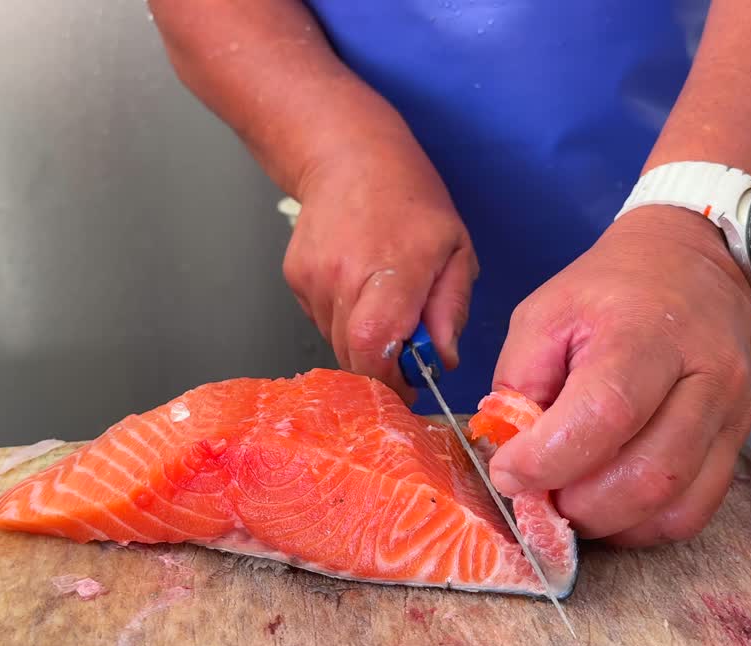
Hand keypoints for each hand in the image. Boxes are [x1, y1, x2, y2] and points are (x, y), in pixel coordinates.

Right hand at [284, 139, 477, 401]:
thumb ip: (452, 308)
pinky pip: (321, 320)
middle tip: (405, 349)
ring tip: (382, 302)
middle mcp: (344, 277)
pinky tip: (356, 285)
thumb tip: (443, 359)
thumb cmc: (409, 199)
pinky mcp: (295, 278)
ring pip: (337, 341)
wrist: (348, 155)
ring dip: (363, 340)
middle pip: (354, 356)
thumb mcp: (455, 247)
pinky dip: (342, 318)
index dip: (391, 381)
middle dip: (382, 367)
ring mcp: (313, 279)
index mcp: (393, 271)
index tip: (410, 387)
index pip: (375, 348)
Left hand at [488, 205, 750, 544]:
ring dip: (610, 522)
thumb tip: (512, 460)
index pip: (606, 413)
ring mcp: (731, 415)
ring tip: (572, 501)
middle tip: (541, 496)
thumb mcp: (544, 315)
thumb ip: (520, 384)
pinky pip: (695, 513)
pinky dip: (643, 525)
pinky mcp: (739, 442)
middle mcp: (704, 377)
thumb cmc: (608, 291)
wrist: (693, 265)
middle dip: (579, 505)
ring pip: (675, 506)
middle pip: (649, 475)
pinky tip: (611, 504)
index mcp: (646, 333)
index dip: (549, 459)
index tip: (509, 473)